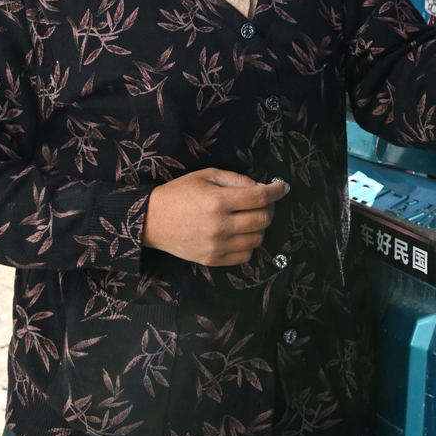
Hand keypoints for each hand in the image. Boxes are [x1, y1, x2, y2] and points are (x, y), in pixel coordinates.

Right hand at [141, 169, 289, 265]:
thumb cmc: (179, 193)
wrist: (151, 220)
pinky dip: (249, 243)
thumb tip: (262, 188)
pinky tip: (241, 233)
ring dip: (260, 226)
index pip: (260, 198)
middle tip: (264, 201)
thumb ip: (237, 180)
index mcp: (218, 201)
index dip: (277, 191)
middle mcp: (220, 226)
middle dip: (270, 208)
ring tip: (250, 217)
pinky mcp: (213, 260)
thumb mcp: (207, 176)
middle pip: (263, 220)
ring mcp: (217, 246)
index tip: (283, 187)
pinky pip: (245, 255)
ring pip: (257, 239)